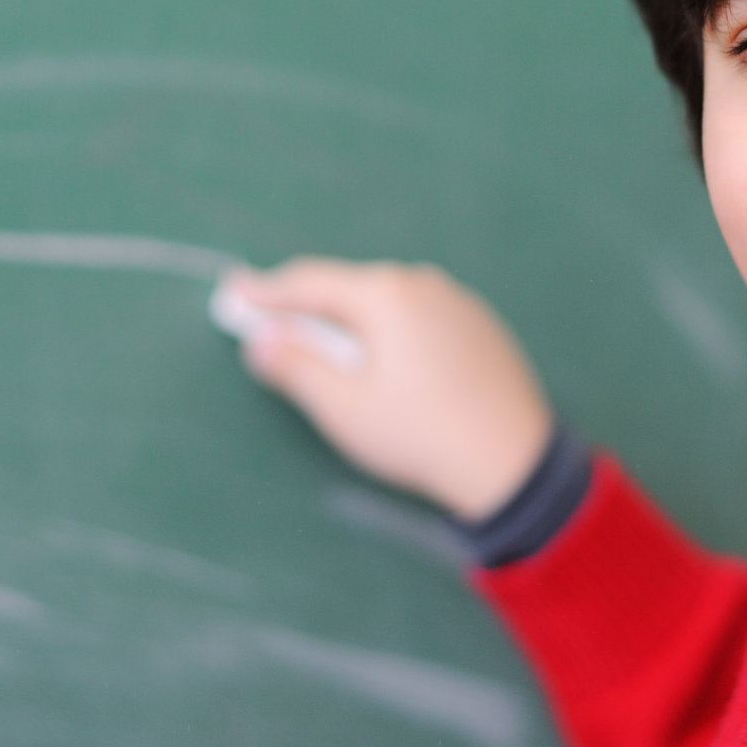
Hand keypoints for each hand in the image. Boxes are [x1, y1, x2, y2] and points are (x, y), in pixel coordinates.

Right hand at [223, 258, 553, 522]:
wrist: (510, 462)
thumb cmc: (419, 435)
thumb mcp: (343, 407)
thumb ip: (296, 367)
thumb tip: (261, 341)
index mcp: (385, 295)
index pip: (310, 284)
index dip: (266, 291)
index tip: (235, 290)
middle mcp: (423, 284)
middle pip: (350, 290)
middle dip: (311, 308)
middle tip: (275, 323)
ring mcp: (457, 303)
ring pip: (388, 305)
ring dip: (354, 323)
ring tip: (332, 352)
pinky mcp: (481, 327)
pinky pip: (421, 320)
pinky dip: (392, 334)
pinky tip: (390, 367)